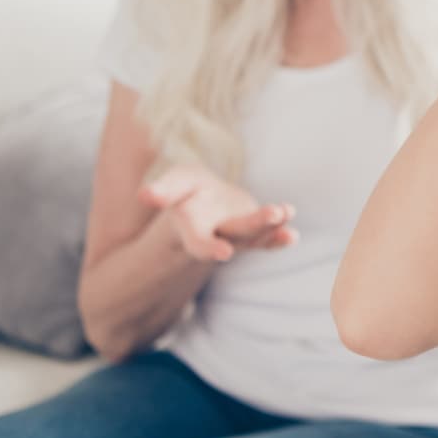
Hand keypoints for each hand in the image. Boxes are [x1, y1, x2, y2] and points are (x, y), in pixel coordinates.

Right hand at [139, 164, 296, 262]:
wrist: (205, 200)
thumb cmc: (187, 190)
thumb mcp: (175, 183)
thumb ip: (162, 191)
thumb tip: (145, 195)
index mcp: (192, 230)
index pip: (199, 243)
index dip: (209, 248)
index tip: (224, 254)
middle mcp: (218, 237)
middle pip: (237, 235)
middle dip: (254, 226)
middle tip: (272, 214)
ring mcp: (239, 237)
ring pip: (256, 235)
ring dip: (272, 226)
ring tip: (285, 211)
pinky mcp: (255, 233)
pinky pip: (269, 240)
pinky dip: (280, 239)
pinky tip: (292, 235)